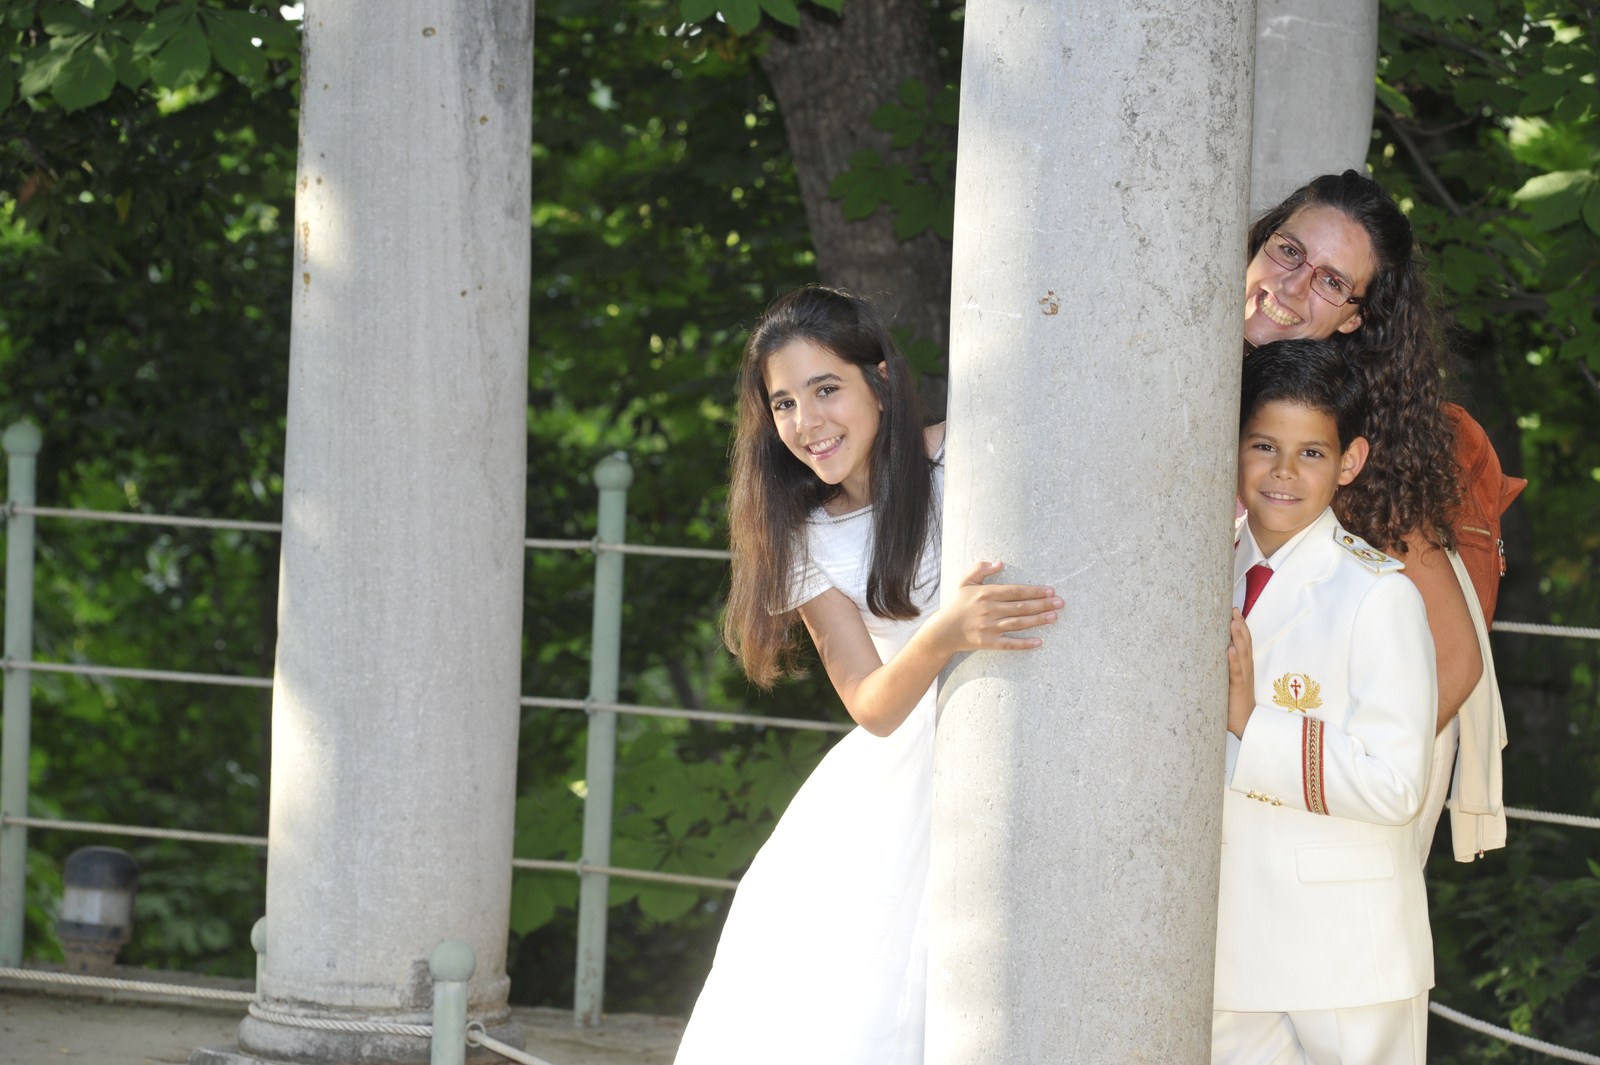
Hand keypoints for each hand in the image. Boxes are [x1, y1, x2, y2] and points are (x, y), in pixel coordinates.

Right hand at [928, 560, 1062, 653]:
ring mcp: (989, 627)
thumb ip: (981, 570)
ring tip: (1055, 617)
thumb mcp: (964, 583)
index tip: (1050, 590)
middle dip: (1042, 604)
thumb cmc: (956, 605)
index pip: (1015, 591)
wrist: (942, 631)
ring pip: (1018, 623)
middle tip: (1060, 603)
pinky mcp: (988, 643)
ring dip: (1038, 620)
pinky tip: (1038, 642)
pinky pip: (1009, 644)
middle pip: (1021, 606)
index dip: (1034, 591)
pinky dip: (1024, 643)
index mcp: (986, 593)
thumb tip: (1000, 563)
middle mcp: (989, 610)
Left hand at [1226, 609, 1254, 737]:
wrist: (1245, 724)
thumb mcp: (1226, 682)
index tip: (1233, 612)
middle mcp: (1245, 668)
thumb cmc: (1233, 703)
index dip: (1240, 627)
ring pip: (1242, 653)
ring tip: (1233, 623)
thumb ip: (1220, 670)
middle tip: (1233, 610)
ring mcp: (1243, 677)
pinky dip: (1234, 660)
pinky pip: (1236, 672)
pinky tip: (1230, 650)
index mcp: (1243, 665)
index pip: (1243, 642)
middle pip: (1244, 643)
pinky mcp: (1238, 687)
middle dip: (1240, 626)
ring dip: (1238, 637)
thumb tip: (1204, 658)